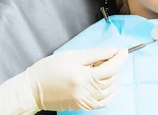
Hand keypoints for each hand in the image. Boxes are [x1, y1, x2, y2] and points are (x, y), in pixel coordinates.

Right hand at [0, 47, 128, 113]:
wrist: (33, 89)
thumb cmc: (49, 69)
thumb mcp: (72, 56)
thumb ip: (95, 54)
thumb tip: (113, 51)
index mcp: (83, 77)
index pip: (110, 68)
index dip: (120, 58)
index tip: (124, 50)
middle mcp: (86, 92)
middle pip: (111, 78)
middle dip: (114, 65)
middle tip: (108, 55)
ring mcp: (85, 101)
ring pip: (109, 89)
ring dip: (111, 77)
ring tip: (102, 67)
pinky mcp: (83, 106)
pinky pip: (103, 101)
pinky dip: (109, 92)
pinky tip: (105, 83)